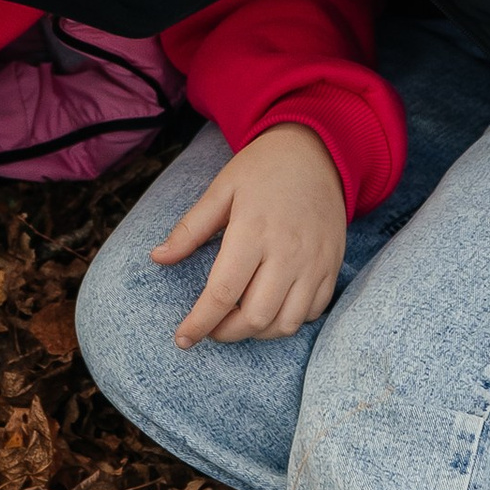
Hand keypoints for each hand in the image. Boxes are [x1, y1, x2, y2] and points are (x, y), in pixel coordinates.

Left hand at [153, 122, 347, 344]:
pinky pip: (312, 312)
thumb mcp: (221, 189)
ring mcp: (314, 262)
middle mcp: (287, 252)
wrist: (318, 151)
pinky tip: (270, 309)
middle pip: (255, 317)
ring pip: (286, 323)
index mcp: (253, 231)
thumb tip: (157, 258)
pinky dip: (288, 321)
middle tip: (210, 328)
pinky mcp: (331, 266)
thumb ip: (190, 229)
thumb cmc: (263, 168)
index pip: (222, 293)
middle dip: (226, 333)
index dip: (199, 323)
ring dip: (257, 333)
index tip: (182, 338)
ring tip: (238, 322)